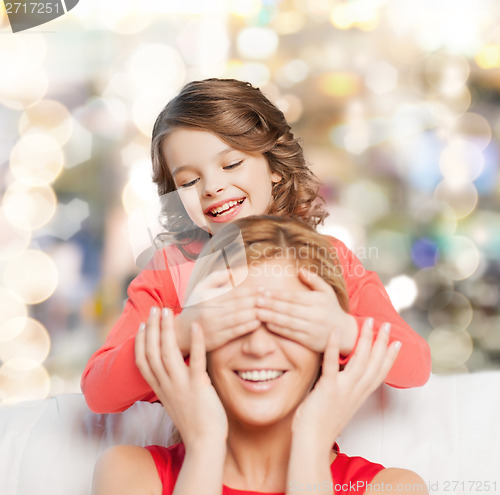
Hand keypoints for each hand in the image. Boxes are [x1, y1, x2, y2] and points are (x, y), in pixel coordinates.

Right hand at [135, 308, 227, 447]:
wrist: (204, 443)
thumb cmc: (194, 421)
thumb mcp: (175, 401)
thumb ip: (170, 384)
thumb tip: (171, 370)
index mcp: (160, 389)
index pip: (143, 361)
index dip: (141, 342)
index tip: (142, 325)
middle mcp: (166, 385)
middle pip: (152, 352)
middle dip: (152, 328)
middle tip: (155, 310)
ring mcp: (180, 386)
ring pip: (167, 353)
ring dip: (166, 330)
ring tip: (168, 312)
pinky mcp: (198, 386)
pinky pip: (195, 360)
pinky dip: (196, 341)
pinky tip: (197, 325)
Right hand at [175, 269, 260, 354]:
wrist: (180, 333)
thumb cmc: (194, 308)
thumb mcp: (199, 289)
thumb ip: (216, 277)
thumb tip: (233, 270)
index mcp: (207, 297)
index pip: (234, 292)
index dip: (250, 291)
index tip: (263, 289)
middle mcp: (210, 311)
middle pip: (238, 304)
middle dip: (256, 301)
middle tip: (270, 298)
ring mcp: (213, 325)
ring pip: (239, 317)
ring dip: (255, 313)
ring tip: (268, 309)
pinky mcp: (217, 339)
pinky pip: (235, 331)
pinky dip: (248, 326)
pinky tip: (258, 322)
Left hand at [255, 267, 356, 353]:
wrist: (346, 333)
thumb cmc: (332, 309)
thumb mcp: (327, 292)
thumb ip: (314, 280)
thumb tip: (300, 270)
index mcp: (319, 300)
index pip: (294, 297)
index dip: (277, 294)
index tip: (263, 291)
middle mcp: (316, 314)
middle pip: (289, 309)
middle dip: (270, 304)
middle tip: (256, 300)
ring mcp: (313, 329)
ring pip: (288, 322)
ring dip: (271, 317)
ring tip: (257, 312)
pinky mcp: (310, 341)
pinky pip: (291, 335)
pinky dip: (279, 330)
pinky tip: (268, 325)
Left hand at [291, 318, 399, 452]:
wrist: (311, 442)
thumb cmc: (320, 424)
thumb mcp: (339, 405)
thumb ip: (345, 390)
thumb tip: (342, 377)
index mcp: (359, 395)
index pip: (379, 373)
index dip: (389, 357)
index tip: (397, 342)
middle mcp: (355, 392)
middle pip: (374, 363)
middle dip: (381, 342)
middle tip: (386, 324)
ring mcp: (343, 390)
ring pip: (360, 361)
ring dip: (365, 339)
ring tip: (368, 322)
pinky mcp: (327, 389)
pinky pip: (331, 364)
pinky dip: (333, 347)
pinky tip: (335, 331)